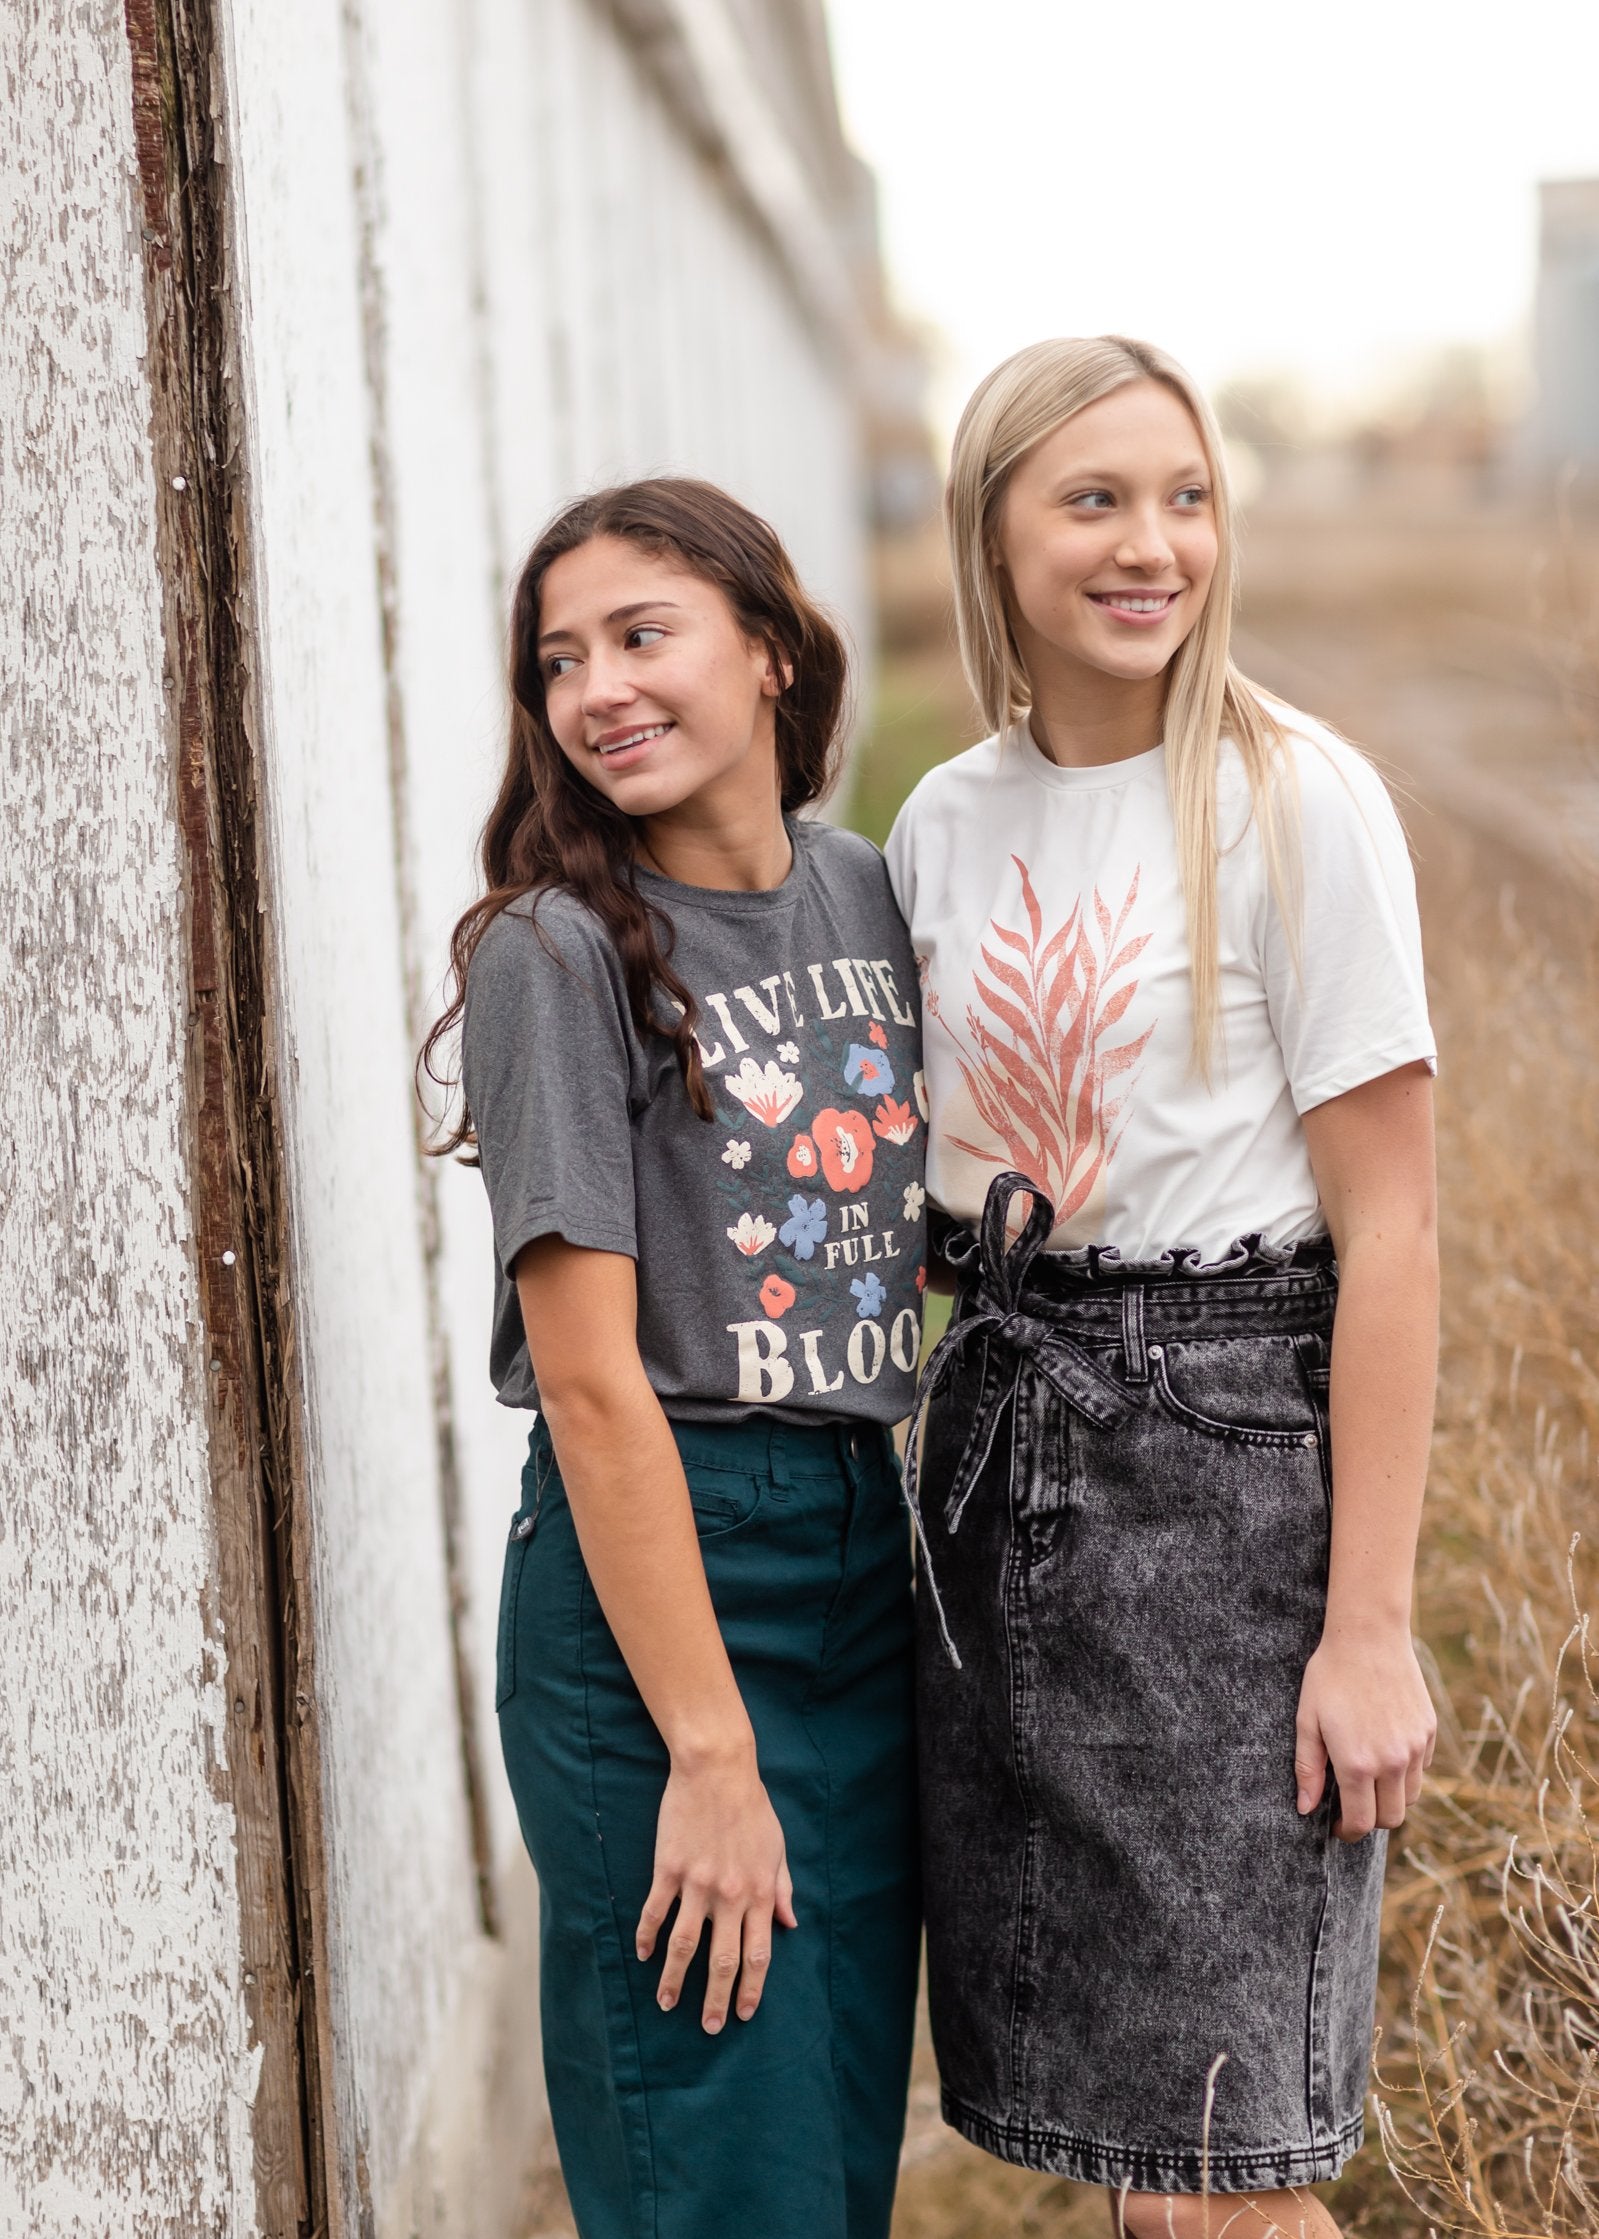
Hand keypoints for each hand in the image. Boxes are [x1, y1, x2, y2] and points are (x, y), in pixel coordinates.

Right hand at [635, 1747, 797, 2030]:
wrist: (717, 1769)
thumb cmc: (751, 1806)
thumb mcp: (776, 1848)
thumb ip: (782, 1889)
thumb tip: (790, 1924)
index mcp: (758, 1892)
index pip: (758, 1954)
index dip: (752, 1988)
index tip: (744, 2013)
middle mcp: (729, 1895)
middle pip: (723, 1960)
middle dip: (717, 1999)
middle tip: (709, 2028)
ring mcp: (697, 1884)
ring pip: (684, 1945)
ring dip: (675, 1980)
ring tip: (667, 2004)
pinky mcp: (669, 1869)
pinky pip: (656, 1912)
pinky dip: (647, 1937)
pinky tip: (643, 1955)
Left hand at [1294, 1628, 1435, 1841]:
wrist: (1368, 1637)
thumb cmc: (1330, 1676)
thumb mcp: (1307, 1721)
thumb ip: (1307, 1769)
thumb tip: (1306, 1809)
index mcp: (1357, 1763)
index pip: (1361, 1822)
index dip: (1348, 1832)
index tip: (1338, 1828)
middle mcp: (1392, 1762)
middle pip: (1391, 1818)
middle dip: (1371, 1820)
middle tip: (1352, 1806)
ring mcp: (1414, 1747)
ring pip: (1410, 1797)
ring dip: (1391, 1797)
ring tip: (1368, 1779)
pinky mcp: (1428, 1732)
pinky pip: (1421, 1768)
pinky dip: (1406, 1771)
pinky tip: (1385, 1751)